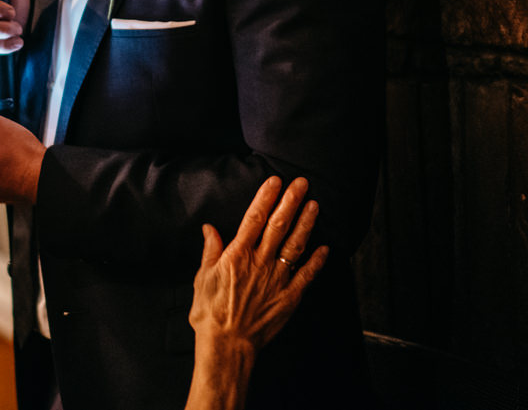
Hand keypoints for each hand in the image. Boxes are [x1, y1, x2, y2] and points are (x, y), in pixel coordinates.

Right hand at [188, 176, 327, 351]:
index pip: (254, 218)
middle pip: (278, 225)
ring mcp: (276, 280)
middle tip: (302, 184)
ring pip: (295, 245)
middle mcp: (259, 263)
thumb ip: (210, 251)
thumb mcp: (202, 278)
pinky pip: (306, 275)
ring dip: (306, 223)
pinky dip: (317, 261)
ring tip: (315, 205)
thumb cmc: (210, 314)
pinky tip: (325, 248)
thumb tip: (209, 229)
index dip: (266, 197)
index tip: (275, 181)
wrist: (226, 346)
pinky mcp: (288, 297)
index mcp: (237, 255)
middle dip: (291, 201)